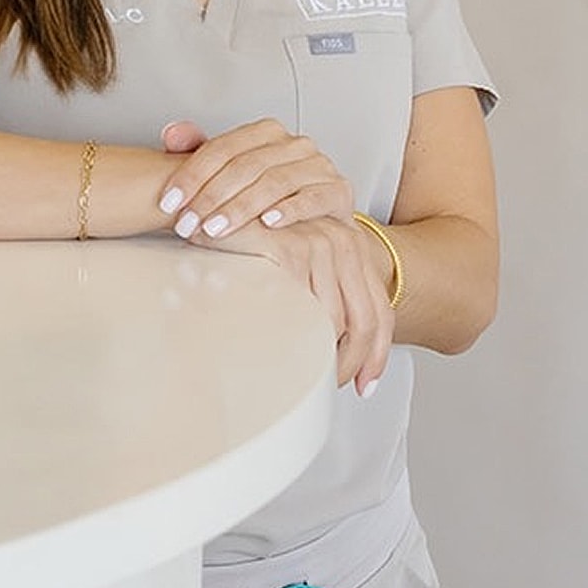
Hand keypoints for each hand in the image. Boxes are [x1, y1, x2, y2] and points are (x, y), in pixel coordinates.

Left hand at [157, 118, 353, 241]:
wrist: (322, 216)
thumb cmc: (272, 194)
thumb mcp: (233, 173)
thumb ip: (200, 151)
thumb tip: (171, 133)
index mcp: (265, 132)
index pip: (222, 148)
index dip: (191, 174)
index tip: (170, 200)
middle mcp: (293, 144)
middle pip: (244, 166)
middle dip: (210, 197)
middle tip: (188, 222)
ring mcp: (318, 165)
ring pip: (274, 182)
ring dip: (240, 207)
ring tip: (215, 228)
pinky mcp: (338, 190)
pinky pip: (312, 197)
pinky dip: (288, 210)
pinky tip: (268, 223)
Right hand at [194, 214, 394, 394]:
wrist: (210, 201)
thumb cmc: (246, 237)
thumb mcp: (294, 263)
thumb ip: (316, 293)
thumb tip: (331, 350)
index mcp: (350, 246)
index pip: (378, 310)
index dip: (377, 354)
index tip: (364, 386)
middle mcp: (342, 239)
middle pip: (366, 320)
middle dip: (352, 363)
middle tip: (331, 387)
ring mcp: (317, 241)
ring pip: (334, 320)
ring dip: (322, 357)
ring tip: (304, 377)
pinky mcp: (289, 246)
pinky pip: (303, 307)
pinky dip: (295, 336)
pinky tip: (283, 354)